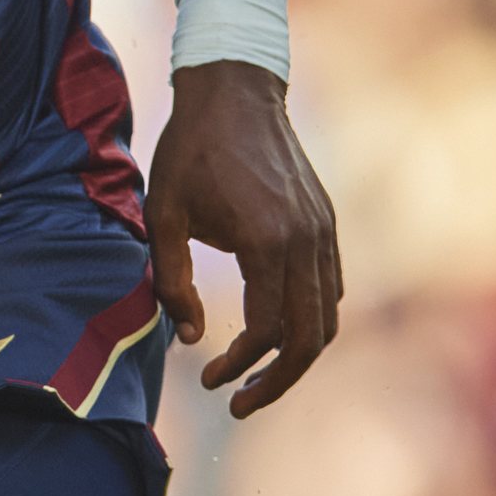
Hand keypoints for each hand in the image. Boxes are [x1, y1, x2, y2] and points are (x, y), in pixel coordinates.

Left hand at [145, 58, 339, 417]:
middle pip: (310, 338)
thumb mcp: (163, 214)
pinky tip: (277, 331)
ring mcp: (324, 232)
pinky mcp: (327, 223)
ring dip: (297, 357)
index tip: (209, 379)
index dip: (240, 366)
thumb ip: (172, 281)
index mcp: (268, 240)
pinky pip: (332, 289)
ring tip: (259, 378)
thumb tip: (192, 339)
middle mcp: (307, 241)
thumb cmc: (190, 150)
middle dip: (278, 382)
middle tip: (241, 405)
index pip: (269, 330)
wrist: (235, 90)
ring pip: (328, 318)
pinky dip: (310, 321)